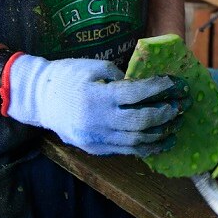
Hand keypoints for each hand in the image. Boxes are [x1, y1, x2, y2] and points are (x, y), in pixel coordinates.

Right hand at [5, 55, 189, 156]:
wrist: (38, 99)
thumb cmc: (66, 76)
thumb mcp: (93, 66)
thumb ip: (120, 77)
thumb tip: (145, 87)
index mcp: (98, 95)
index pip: (137, 93)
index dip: (160, 88)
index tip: (175, 83)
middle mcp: (98, 120)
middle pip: (141, 121)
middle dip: (165, 114)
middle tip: (179, 106)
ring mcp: (96, 138)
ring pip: (136, 142)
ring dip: (160, 134)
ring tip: (175, 126)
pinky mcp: (94, 148)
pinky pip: (125, 151)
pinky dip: (145, 147)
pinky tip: (159, 141)